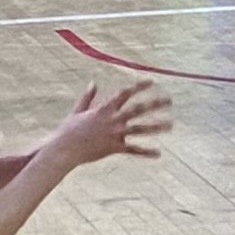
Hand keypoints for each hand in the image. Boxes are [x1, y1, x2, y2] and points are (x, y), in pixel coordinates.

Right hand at [46, 79, 171, 167]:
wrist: (64, 149)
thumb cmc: (68, 130)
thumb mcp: (78, 110)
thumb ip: (88, 97)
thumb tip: (94, 82)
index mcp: (104, 109)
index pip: (125, 94)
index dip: (139, 87)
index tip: (152, 81)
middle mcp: (113, 120)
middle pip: (138, 109)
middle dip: (154, 103)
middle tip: (169, 100)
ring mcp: (115, 134)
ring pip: (140, 129)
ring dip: (157, 126)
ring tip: (171, 124)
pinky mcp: (114, 148)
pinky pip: (133, 150)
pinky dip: (146, 152)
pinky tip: (158, 153)